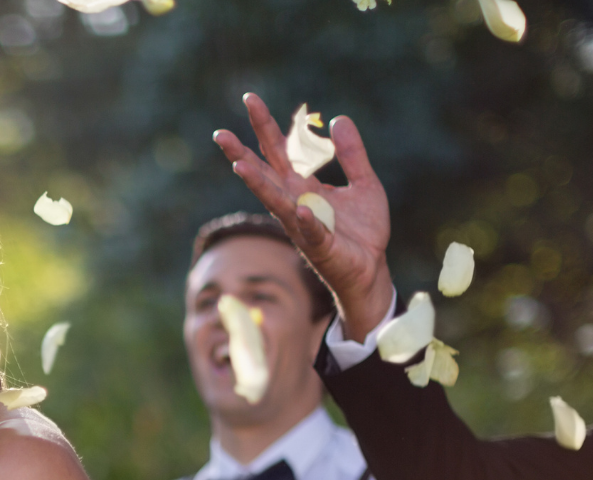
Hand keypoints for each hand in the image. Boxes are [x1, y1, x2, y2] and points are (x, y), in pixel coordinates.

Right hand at [213, 93, 395, 340]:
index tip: (250, 99)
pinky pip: (312, 231)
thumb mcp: (364, 182)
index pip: (279, 150)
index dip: (265, 125)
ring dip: (258, 184)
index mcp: (304, 184)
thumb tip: (337, 118)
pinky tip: (302, 209)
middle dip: (243, 153)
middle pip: (265, 172)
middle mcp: (295, 201)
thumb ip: (352, 153)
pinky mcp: (320, 245)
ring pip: (275, 201)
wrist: (371, 267)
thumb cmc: (362, 229)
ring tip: (239, 165)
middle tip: (221, 134)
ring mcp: (303, 224)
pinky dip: (307, 221)